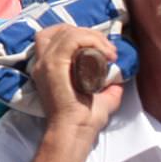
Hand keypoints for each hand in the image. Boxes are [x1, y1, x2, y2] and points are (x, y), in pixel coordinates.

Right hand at [31, 25, 123, 141]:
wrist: (76, 132)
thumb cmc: (84, 119)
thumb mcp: (101, 97)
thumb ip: (108, 87)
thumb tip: (119, 79)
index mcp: (47, 66)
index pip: (56, 35)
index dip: (79, 34)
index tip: (101, 47)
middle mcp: (42, 61)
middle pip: (62, 30)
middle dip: (90, 33)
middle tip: (110, 50)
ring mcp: (45, 61)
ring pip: (68, 32)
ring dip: (94, 36)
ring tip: (110, 52)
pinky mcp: (53, 64)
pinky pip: (71, 40)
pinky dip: (91, 40)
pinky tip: (106, 53)